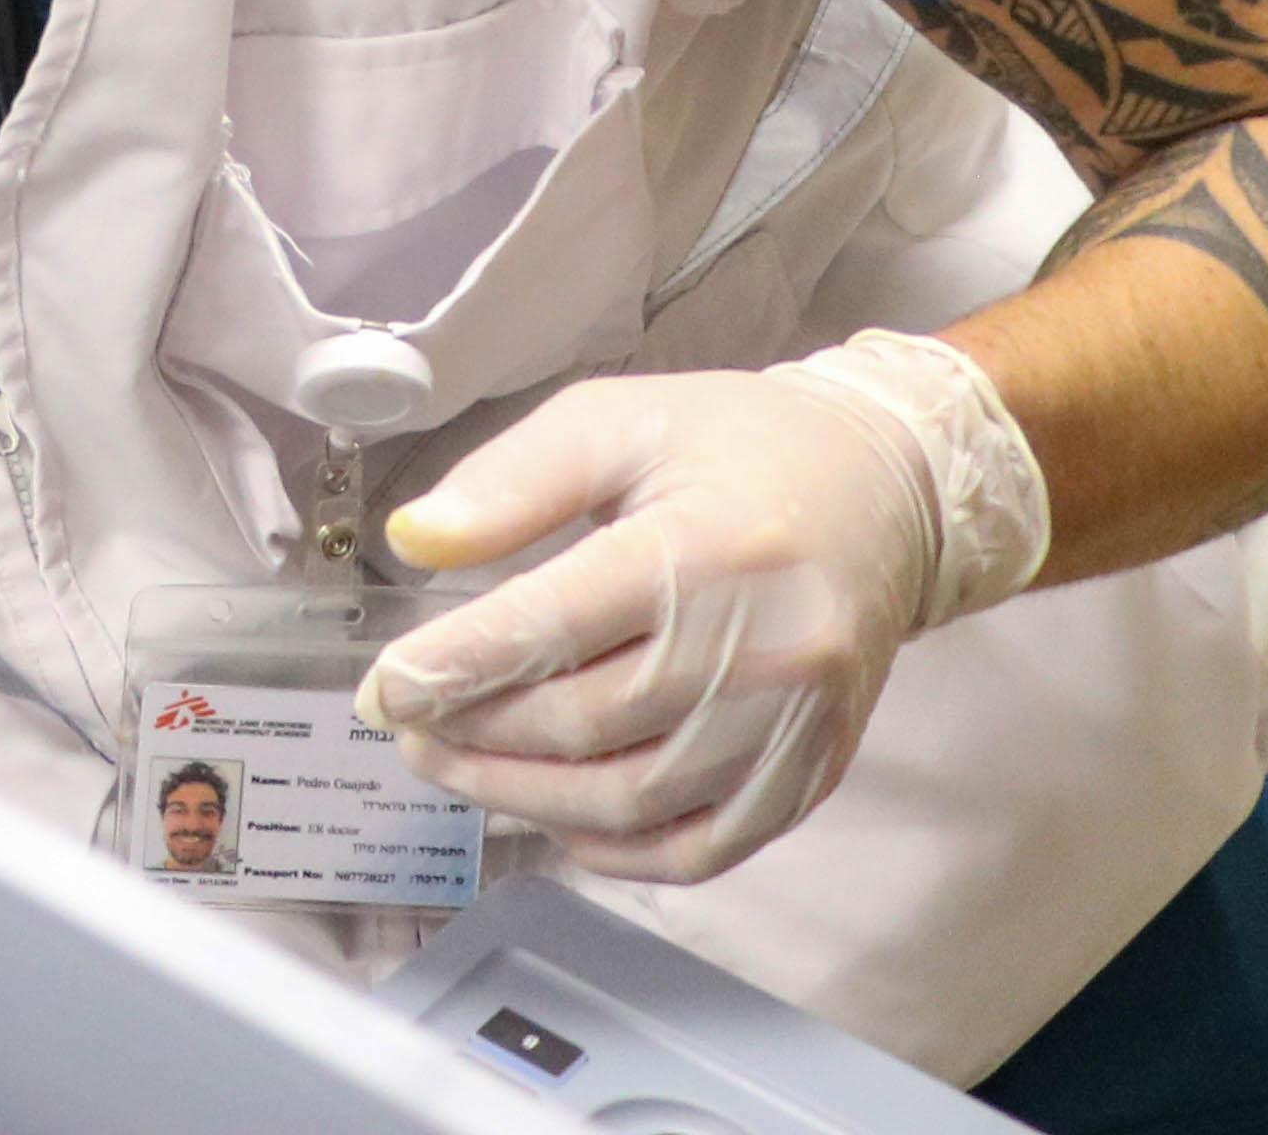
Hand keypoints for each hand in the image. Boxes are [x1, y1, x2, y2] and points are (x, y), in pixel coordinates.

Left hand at [365, 333, 1049, 882]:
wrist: (885, 494)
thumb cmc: (737, 448)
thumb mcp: (614, 420)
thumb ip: (510, 480)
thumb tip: (414, 540)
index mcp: (701, 549)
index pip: (550, 630)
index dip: (451, 668)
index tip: (381, 688)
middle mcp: (759, 651)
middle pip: (582, 725)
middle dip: (471, 734)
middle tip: (405, 724)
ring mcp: (792, 726)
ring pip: (630, 800)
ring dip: (521, 798)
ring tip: (454, 765)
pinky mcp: (810, 773)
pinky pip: (700, 848)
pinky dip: (613, 847)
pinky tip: (551, 815)